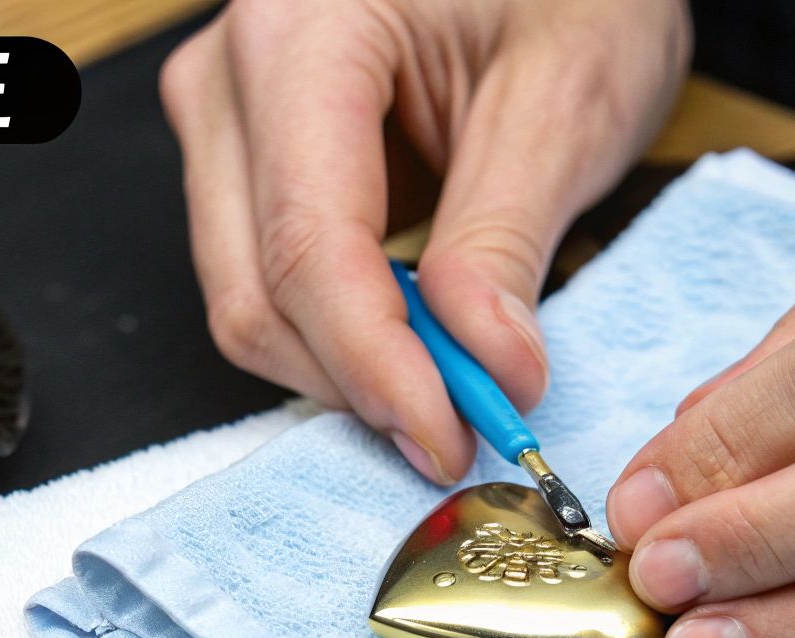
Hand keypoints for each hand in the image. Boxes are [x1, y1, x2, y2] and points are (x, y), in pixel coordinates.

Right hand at [161, 0, 689, 481]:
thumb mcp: (566, 95)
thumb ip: (506, 241)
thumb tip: (486, 373)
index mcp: (299, 32)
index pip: (308, 248)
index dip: (376, 366)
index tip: (446, 439)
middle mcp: (232, 74)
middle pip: (254, 289)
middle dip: (358, 378)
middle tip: (464, 426)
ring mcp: (227, 114)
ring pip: (248, 295)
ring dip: (347, 360)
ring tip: (455, 378)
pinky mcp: (249, 152)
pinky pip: (268, 272)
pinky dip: (343, 324)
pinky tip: (419, 330)